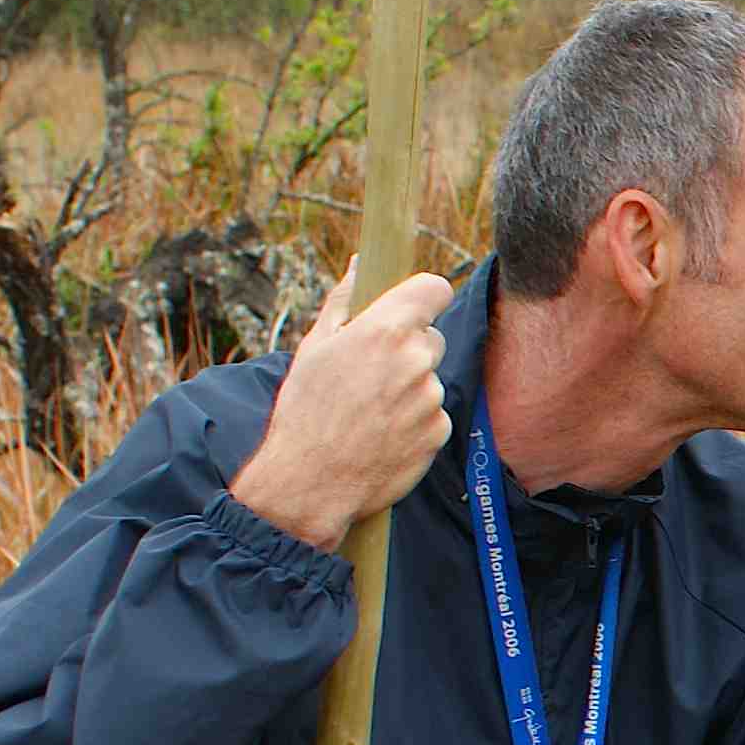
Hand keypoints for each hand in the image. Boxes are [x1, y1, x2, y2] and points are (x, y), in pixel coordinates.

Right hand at [230, 268, 455, 549]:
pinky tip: (382, 433)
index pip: (435, 288)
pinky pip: (433, 414)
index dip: (424, 295)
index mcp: (384, 329)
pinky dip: (414, 420)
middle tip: (369, 372)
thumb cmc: (305, 409)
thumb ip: (344, 301)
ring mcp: (431, 397)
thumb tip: (360, 264)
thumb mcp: (315, 347)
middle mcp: (416, 359)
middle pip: (431, 337)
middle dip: (408, 347)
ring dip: (408, 388)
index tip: (411, 306)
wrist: (311, 480)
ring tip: (368, 411)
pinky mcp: (439, 431)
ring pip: (429, 378)